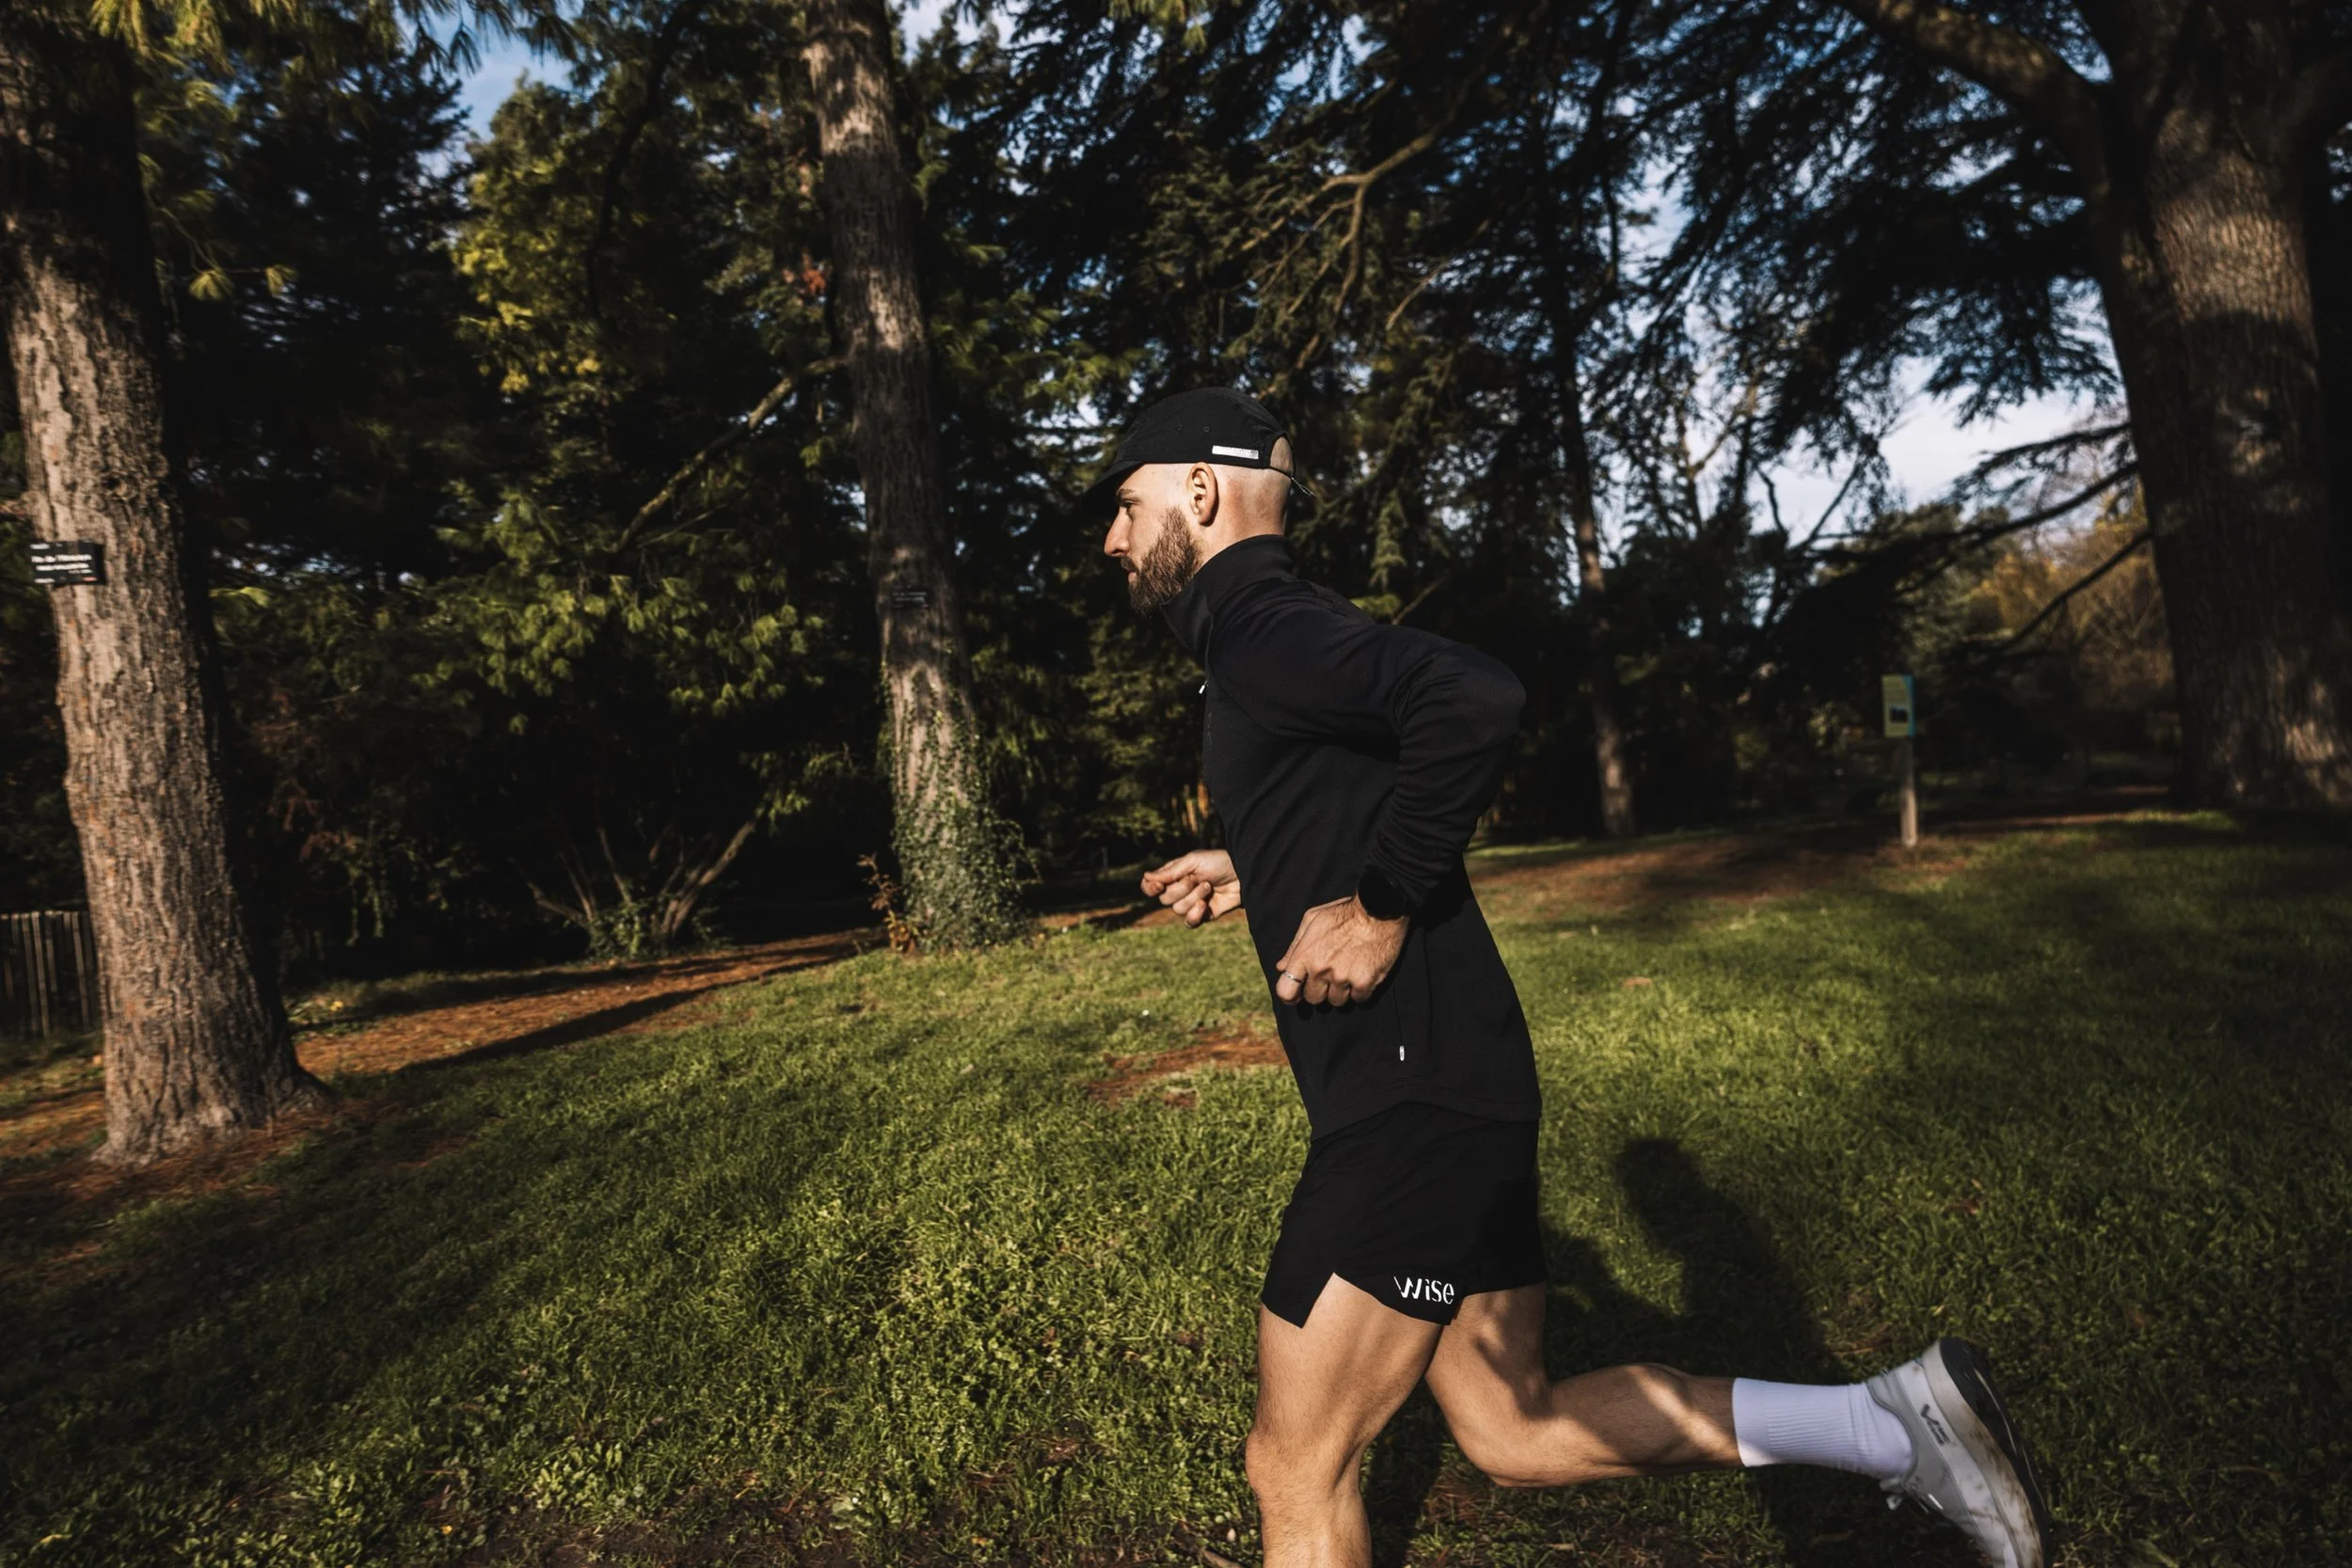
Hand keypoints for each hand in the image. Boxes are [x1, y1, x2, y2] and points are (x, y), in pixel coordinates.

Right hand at [1140, 848, 1242, 926]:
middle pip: (1165, 899)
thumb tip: (1146, 877)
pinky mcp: (1203, 915)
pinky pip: (1189, 922)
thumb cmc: (1218, 862)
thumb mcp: (1192, 861)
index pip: (1151, 886)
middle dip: (1181, 889)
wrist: (1243, 874)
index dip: (1150, 888)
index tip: (1158, 885)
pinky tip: (1205, 905)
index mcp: (1173, 874)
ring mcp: (1191, 903)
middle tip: (1197, 879)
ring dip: (1194, 897)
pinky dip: (1195, 915)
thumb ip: (1170, 872)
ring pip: (1177, 909)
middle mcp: (1179, 890)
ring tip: (1208, 887)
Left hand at [1274, 895, 1406, 1006]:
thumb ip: (1295, 946)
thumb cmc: (1344, 913)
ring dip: (1342, 991)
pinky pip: (1359, 999)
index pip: (1286, 991)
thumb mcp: (1312, 920)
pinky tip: (1363, 974)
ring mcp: (1342, 977)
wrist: (1378, 909)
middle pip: (1313, 999)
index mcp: (1305, 955)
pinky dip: (1361, 990)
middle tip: (1331, 975)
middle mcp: (1321, 969)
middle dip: (1320, 990)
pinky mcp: (1364, 982)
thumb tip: (1282, 967)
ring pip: (1337, 1002)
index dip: (1291, 995)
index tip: (1299, 992)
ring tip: (1349, 972)